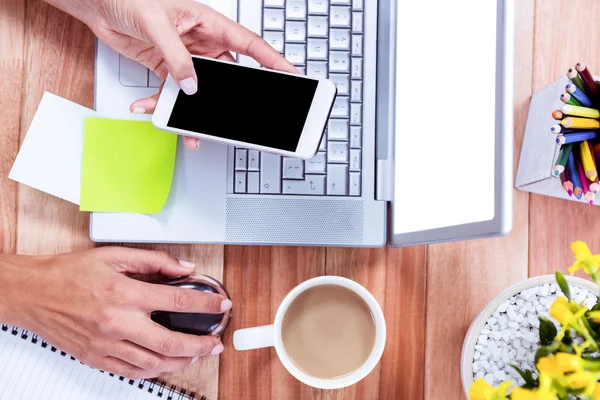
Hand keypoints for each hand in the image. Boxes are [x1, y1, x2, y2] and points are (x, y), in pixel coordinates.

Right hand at [0, 247, 231, 378]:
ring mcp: (105, 345)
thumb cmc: (68, 273)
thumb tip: (184, 268)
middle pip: (170, 342)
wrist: (32, 292)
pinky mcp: (95, 358)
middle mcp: (116, 323)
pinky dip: (153, 370)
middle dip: (201, 345)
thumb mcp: (114, 256)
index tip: (220, 306)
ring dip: (181, 361)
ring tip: (195, 354)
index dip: (204, 305)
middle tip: (216, 343)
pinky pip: (130, 371)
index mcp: (124, 295)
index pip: (176, 303)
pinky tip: (164, 363)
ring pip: (152, 363)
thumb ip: (153, 261)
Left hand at [45, 0, 295, 149]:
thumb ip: (177, 57)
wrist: (98, 3)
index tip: (290, 74)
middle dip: (231, 97)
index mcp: (208, 22)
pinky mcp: (167, 68)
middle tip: (237, 115)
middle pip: (227, 74)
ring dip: (194, 110)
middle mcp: (200, 41)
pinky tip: (153, 110)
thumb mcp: (157, 24)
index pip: (248, 43)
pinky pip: (174, 92)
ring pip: (201, 90)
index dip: (272, 60)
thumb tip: (192, 86)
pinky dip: (164, 104)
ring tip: (189, 128)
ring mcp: (185, 57)